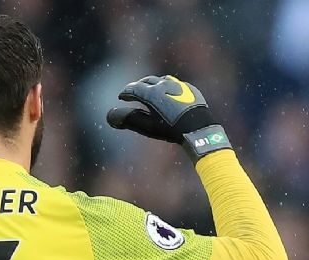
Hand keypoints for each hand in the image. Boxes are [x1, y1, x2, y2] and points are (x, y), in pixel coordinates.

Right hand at [106, 75, 231, 160]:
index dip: (125, 93)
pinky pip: (177, 85)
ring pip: (162, 80)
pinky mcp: (190, 89)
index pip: (133, 89)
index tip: (121, 97)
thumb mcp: (148, 127)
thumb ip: (129, 119)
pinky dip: (169, 88)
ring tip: (151, 90)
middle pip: (147, 81)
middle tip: (133, 91)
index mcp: (151, 92)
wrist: (199, 129)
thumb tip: (110, 115)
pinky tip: (170, 95)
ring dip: (154, 84)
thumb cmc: (171, 130)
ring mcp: (179, 85)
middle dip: (138, 86)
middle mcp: (164, 84)